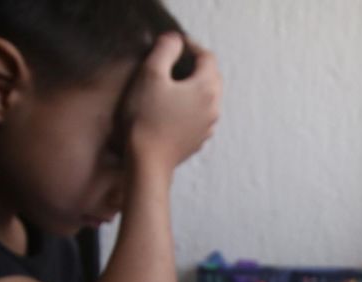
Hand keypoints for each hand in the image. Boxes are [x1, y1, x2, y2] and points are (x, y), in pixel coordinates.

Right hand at [122, 33, 221, 172]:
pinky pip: (200, 115)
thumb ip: (165, 50)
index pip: (207, 57)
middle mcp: (214, 106)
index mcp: (206, 87)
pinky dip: (192, 105)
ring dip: (195, 86)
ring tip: (175, 82)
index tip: (176, 43)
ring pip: (208, 97)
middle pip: (212, 77)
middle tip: (177, 60)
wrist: (148, 161)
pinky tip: (174, 107)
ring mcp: (209, 125)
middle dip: (197, 65)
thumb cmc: (147, 117)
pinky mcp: (199, 139)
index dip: (192, 46)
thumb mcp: (151, 75)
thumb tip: (175, 39)